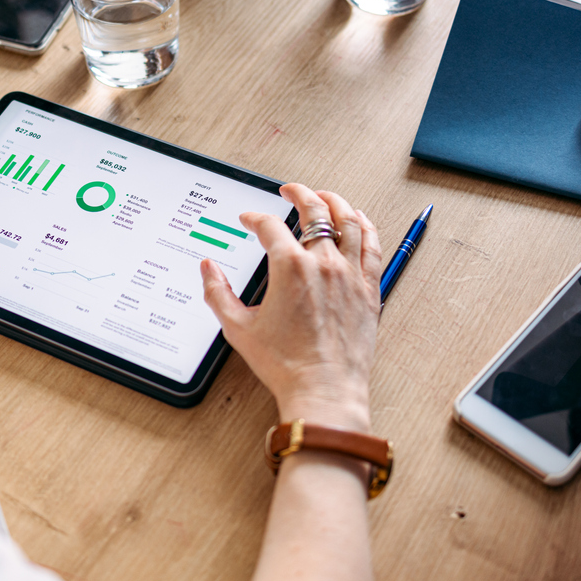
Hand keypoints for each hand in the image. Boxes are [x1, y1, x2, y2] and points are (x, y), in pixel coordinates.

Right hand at [199, 184, 383, 431]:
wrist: (324, 390)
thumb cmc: (286, 365)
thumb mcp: (238, 328)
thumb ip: (218, 293)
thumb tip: (208, 269)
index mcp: (290, 268)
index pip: (270, 227)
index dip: (254, 218)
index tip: (249, 219)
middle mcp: (323, 264)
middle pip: (314, 210)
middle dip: (299, 193)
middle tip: (290, 190)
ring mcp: (350, 274)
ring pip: (348, 221)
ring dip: (334, 201)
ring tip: (325, 196)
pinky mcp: (369, 288)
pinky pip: (372, 245)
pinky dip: (365, 225)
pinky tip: (358, 219)